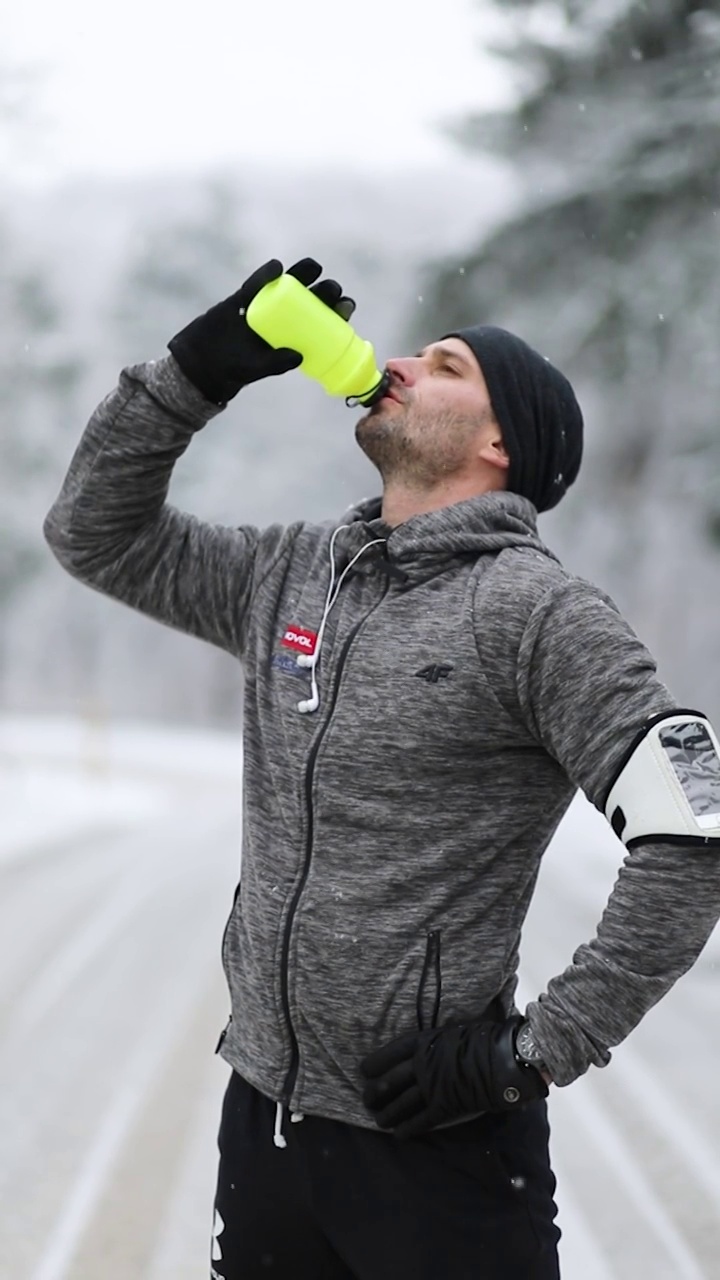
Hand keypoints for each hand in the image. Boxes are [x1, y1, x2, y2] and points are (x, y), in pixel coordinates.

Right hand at [167, 257, 355, 404]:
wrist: (207, 358)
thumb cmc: (237, 366)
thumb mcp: (258, 367)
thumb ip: (276, 364)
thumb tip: (298, 357)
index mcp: (297, 332)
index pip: (323, 318)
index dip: (337, 311)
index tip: (347, 307)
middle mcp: (288, 314)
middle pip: (313, 297)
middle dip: (326, 291)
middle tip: (334, 292)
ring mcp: (269, 301)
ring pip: (292, 284)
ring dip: (305, 273)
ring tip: (315, 268)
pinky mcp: (248, 294)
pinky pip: (260, 282)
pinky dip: (267, 274)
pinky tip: (277, 268)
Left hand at [360, 1013, 547, 1139]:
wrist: (505, 1057)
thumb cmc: (483, 1038)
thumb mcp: (452, 1032)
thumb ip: (435, 1043)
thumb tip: (428, 1048)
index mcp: (423, 1042)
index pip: (390, 1054)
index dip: (375, 1063)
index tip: (364, 1070)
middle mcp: (422, 1065)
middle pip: (389, 1082)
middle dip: (374, 1094)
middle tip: (367, 1100)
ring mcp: (432, 1087)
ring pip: (400, 1104)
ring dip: (386, 1114)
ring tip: (379, 1120)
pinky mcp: (444, 1107)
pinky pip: (420, 1121)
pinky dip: (407, 1129)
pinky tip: (399, 1135)